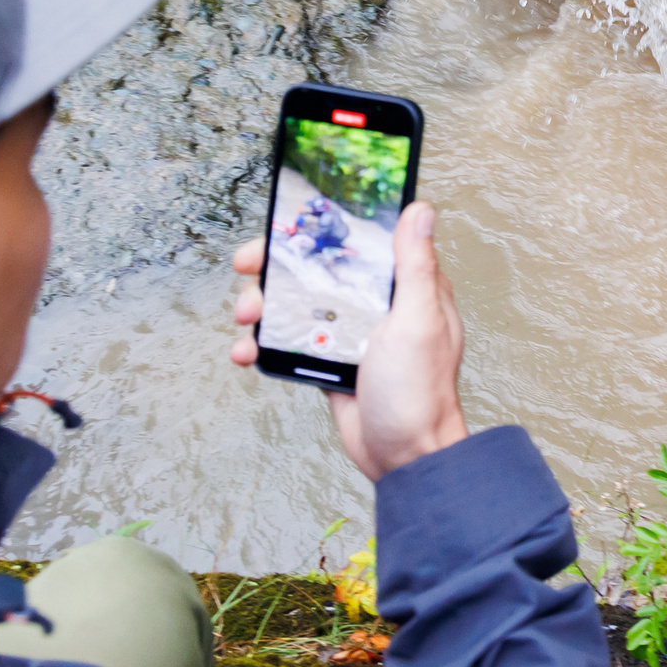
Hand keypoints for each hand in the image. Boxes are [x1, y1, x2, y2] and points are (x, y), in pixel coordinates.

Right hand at [230, 201, 469, 480]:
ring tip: (246, 317)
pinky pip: (289, 341)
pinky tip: (247, 350)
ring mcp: (350, 332)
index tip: (283, 225)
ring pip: (296, 302)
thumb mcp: (418, 320)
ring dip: (262, 305)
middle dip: (276, 265)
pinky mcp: (329, 360)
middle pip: (316, 268)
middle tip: (247, 267)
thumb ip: (415, 265)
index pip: (357, 241)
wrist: (404, 456)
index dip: (318, 228)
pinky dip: (262, 343)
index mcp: (404, 287)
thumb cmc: (420, 391)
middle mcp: (377, 304)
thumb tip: (421, 211)